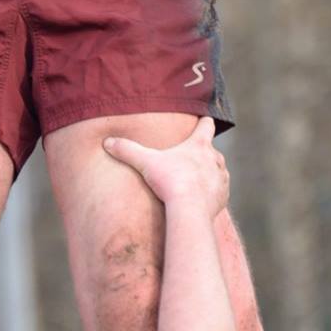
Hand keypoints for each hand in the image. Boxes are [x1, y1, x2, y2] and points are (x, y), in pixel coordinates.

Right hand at [104, 117, 229, 217]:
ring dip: (209, 172)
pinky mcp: (223, 196)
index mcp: (199, 145)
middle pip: (212, 150)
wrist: (190, 211)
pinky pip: (220, 190)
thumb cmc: (170, 182)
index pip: (206, 125)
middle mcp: (215, 158)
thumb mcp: (145, 162)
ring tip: (196, 180)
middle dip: (203, 153)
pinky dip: (213, 191)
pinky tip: (201, 197)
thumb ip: (127, 149)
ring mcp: (221, 178)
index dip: (204, 122)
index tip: (203, 120)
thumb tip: (107, 142)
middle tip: (189, 158)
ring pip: (218, 170)